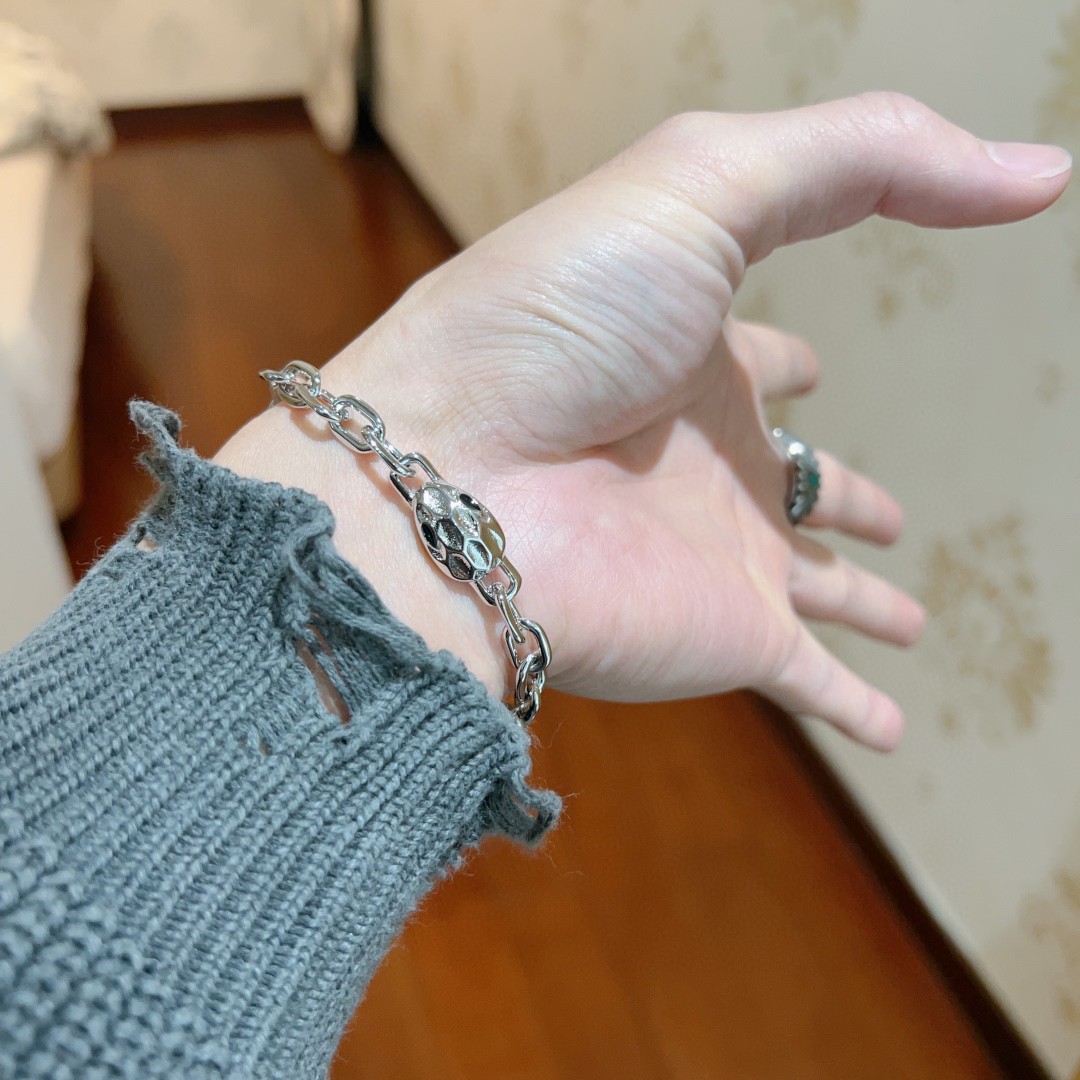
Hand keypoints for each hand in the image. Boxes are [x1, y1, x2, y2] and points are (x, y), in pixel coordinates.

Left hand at [216, 93, 1069, 749]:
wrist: (446, 476)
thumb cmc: (553, 320)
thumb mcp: (701, 186)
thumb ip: (864, 159)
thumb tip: (1043, 171)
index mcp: (689, 356)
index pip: (753, 356)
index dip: (784, 358)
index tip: (805, 363)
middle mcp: (700, 460)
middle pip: (788, 479)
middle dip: (839, 494)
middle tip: (886, 518)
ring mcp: (712, 553)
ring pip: (806, 587)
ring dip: (853, 603)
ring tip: (902, 621)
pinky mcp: (721, 636)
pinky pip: (812, 683)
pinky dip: (853, 705)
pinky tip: (890, 728)